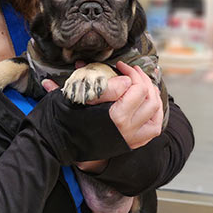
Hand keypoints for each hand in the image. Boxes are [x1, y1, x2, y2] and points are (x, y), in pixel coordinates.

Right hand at [40, 62, 163, 170]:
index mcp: (115, 116)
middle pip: (148, 98)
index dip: (130, 72)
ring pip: (155, 113)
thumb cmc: (63, 121)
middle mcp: (126, 128)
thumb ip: (90, 84)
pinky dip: (155, 114)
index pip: (135, 88)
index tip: (120, 66)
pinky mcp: (130, 144)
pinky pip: (153, 129)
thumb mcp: (75, 97)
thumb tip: (91, 66)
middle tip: (133, 70)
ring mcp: (130, 137)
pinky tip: (148, 104)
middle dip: (143, 79)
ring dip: (153, 95)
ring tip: (143, 84)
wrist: (58, 145)